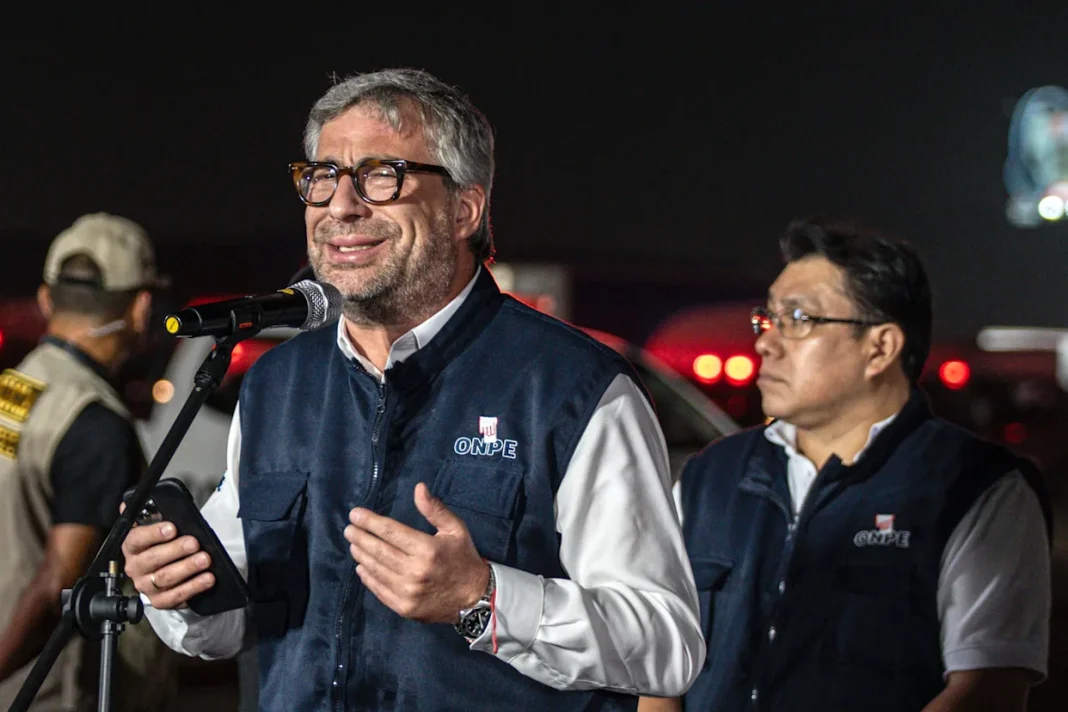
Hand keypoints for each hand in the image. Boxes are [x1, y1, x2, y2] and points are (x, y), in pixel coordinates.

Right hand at [120, 504, 214, 609]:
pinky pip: (175, 597)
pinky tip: (207, 578)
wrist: (171, 571)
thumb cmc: (165, 545)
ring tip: (205, 560)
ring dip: (187, 568)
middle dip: (176, 550)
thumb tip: (136, 501)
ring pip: (165, 578)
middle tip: (194, 543)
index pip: (136, 539)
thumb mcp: (160, 526)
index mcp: (132, 546)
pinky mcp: (160, 601)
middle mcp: (136, 567)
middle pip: (152, 559)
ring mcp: (146, 586)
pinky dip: (193, 587)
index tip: (172, 528)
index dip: (153, 533)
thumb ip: (151, 515)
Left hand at [344, 482, 488, 623]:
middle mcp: (415, 571)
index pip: (390, 531)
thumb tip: (418, 487)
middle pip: (379, 550)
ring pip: (376, 570)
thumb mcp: (455, 528)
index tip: (355, 514)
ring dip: (361, 555)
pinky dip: (367, 577)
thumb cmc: (463, 557)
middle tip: (349, 529)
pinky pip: (379, 590)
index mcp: (427, 549)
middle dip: (360, 537)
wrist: (474, 597)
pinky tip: (361, 567)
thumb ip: (435, 509)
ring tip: (353, 544)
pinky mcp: (404, 607)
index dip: (370, 521)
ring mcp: (408, 592)